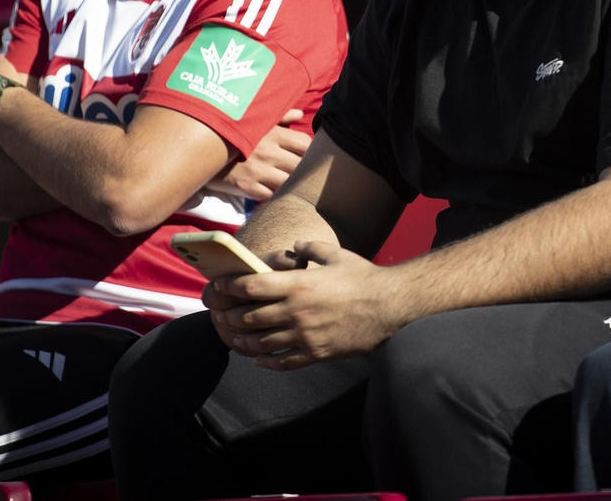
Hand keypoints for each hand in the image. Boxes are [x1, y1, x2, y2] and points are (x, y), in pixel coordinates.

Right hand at [207, 109, 308, 200]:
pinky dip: (272, 192)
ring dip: (287, 181)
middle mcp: (268, 152)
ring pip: (288, 182)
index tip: (302, 152)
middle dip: (299, 167)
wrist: (200, 151)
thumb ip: (280, 117)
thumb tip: (300, 114)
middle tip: (293, 167)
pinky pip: (271, 195)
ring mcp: (258, 171)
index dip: (307, 149)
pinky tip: (269, 187)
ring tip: (282, 177)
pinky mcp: (247, 187)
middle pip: (299, 165)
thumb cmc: (231, 132)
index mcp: (272, 133)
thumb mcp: (254, 120)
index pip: (304, 144)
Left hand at [208, 241, 409, 369]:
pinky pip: (284, 362)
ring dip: (243, 341)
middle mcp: (296, 311)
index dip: (230, 286)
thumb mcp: (336, 255)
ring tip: (233, 338)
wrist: (391, 307)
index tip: (219, 286)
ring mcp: (305, 335)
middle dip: (230, 316)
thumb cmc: (364, 278)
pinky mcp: (316, 353)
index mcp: (298, 284)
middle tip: (220, 315)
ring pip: (262, 343)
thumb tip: (294, 247)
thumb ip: (310, 249)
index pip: (252, 287)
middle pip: (250, 317)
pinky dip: (268, 362)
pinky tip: (260, 360)